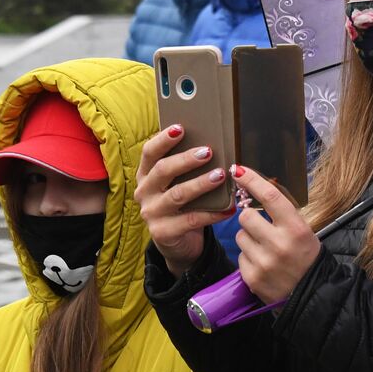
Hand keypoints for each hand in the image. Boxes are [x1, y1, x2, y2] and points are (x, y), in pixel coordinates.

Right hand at [135, 125, 235, 276]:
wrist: (178, 243)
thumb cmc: (183, 205)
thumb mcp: (179, 184)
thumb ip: (187, 168)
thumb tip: (211, 145)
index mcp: (146, 175)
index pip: (149, 152)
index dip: (164, 139)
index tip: (181, 128)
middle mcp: (144, 192)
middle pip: (163, 170)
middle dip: (186, 159)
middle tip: (208, 152)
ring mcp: (151, 213)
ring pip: (177, 194)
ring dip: (201, 183)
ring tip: (220, 175)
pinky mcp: (162, 232)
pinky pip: (191, 220)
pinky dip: (212, 213)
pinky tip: (228, 208)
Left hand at [232, 164, 320, 304]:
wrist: (311, 294)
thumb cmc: (306, 257)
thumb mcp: (303, 231)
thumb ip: (281, 213)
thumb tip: (254, 189)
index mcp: (296, 229)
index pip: (270, 196)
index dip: (252, 180)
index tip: (238, 169)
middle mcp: (280, 244)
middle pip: (246, 216)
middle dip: (249, 218)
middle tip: (260, 226)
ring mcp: (264, 262)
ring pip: (240, 236)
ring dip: (248, 238)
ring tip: (264, 249)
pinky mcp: (252, 278)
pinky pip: (239, 256)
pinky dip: (248, 257)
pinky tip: (262, 264)